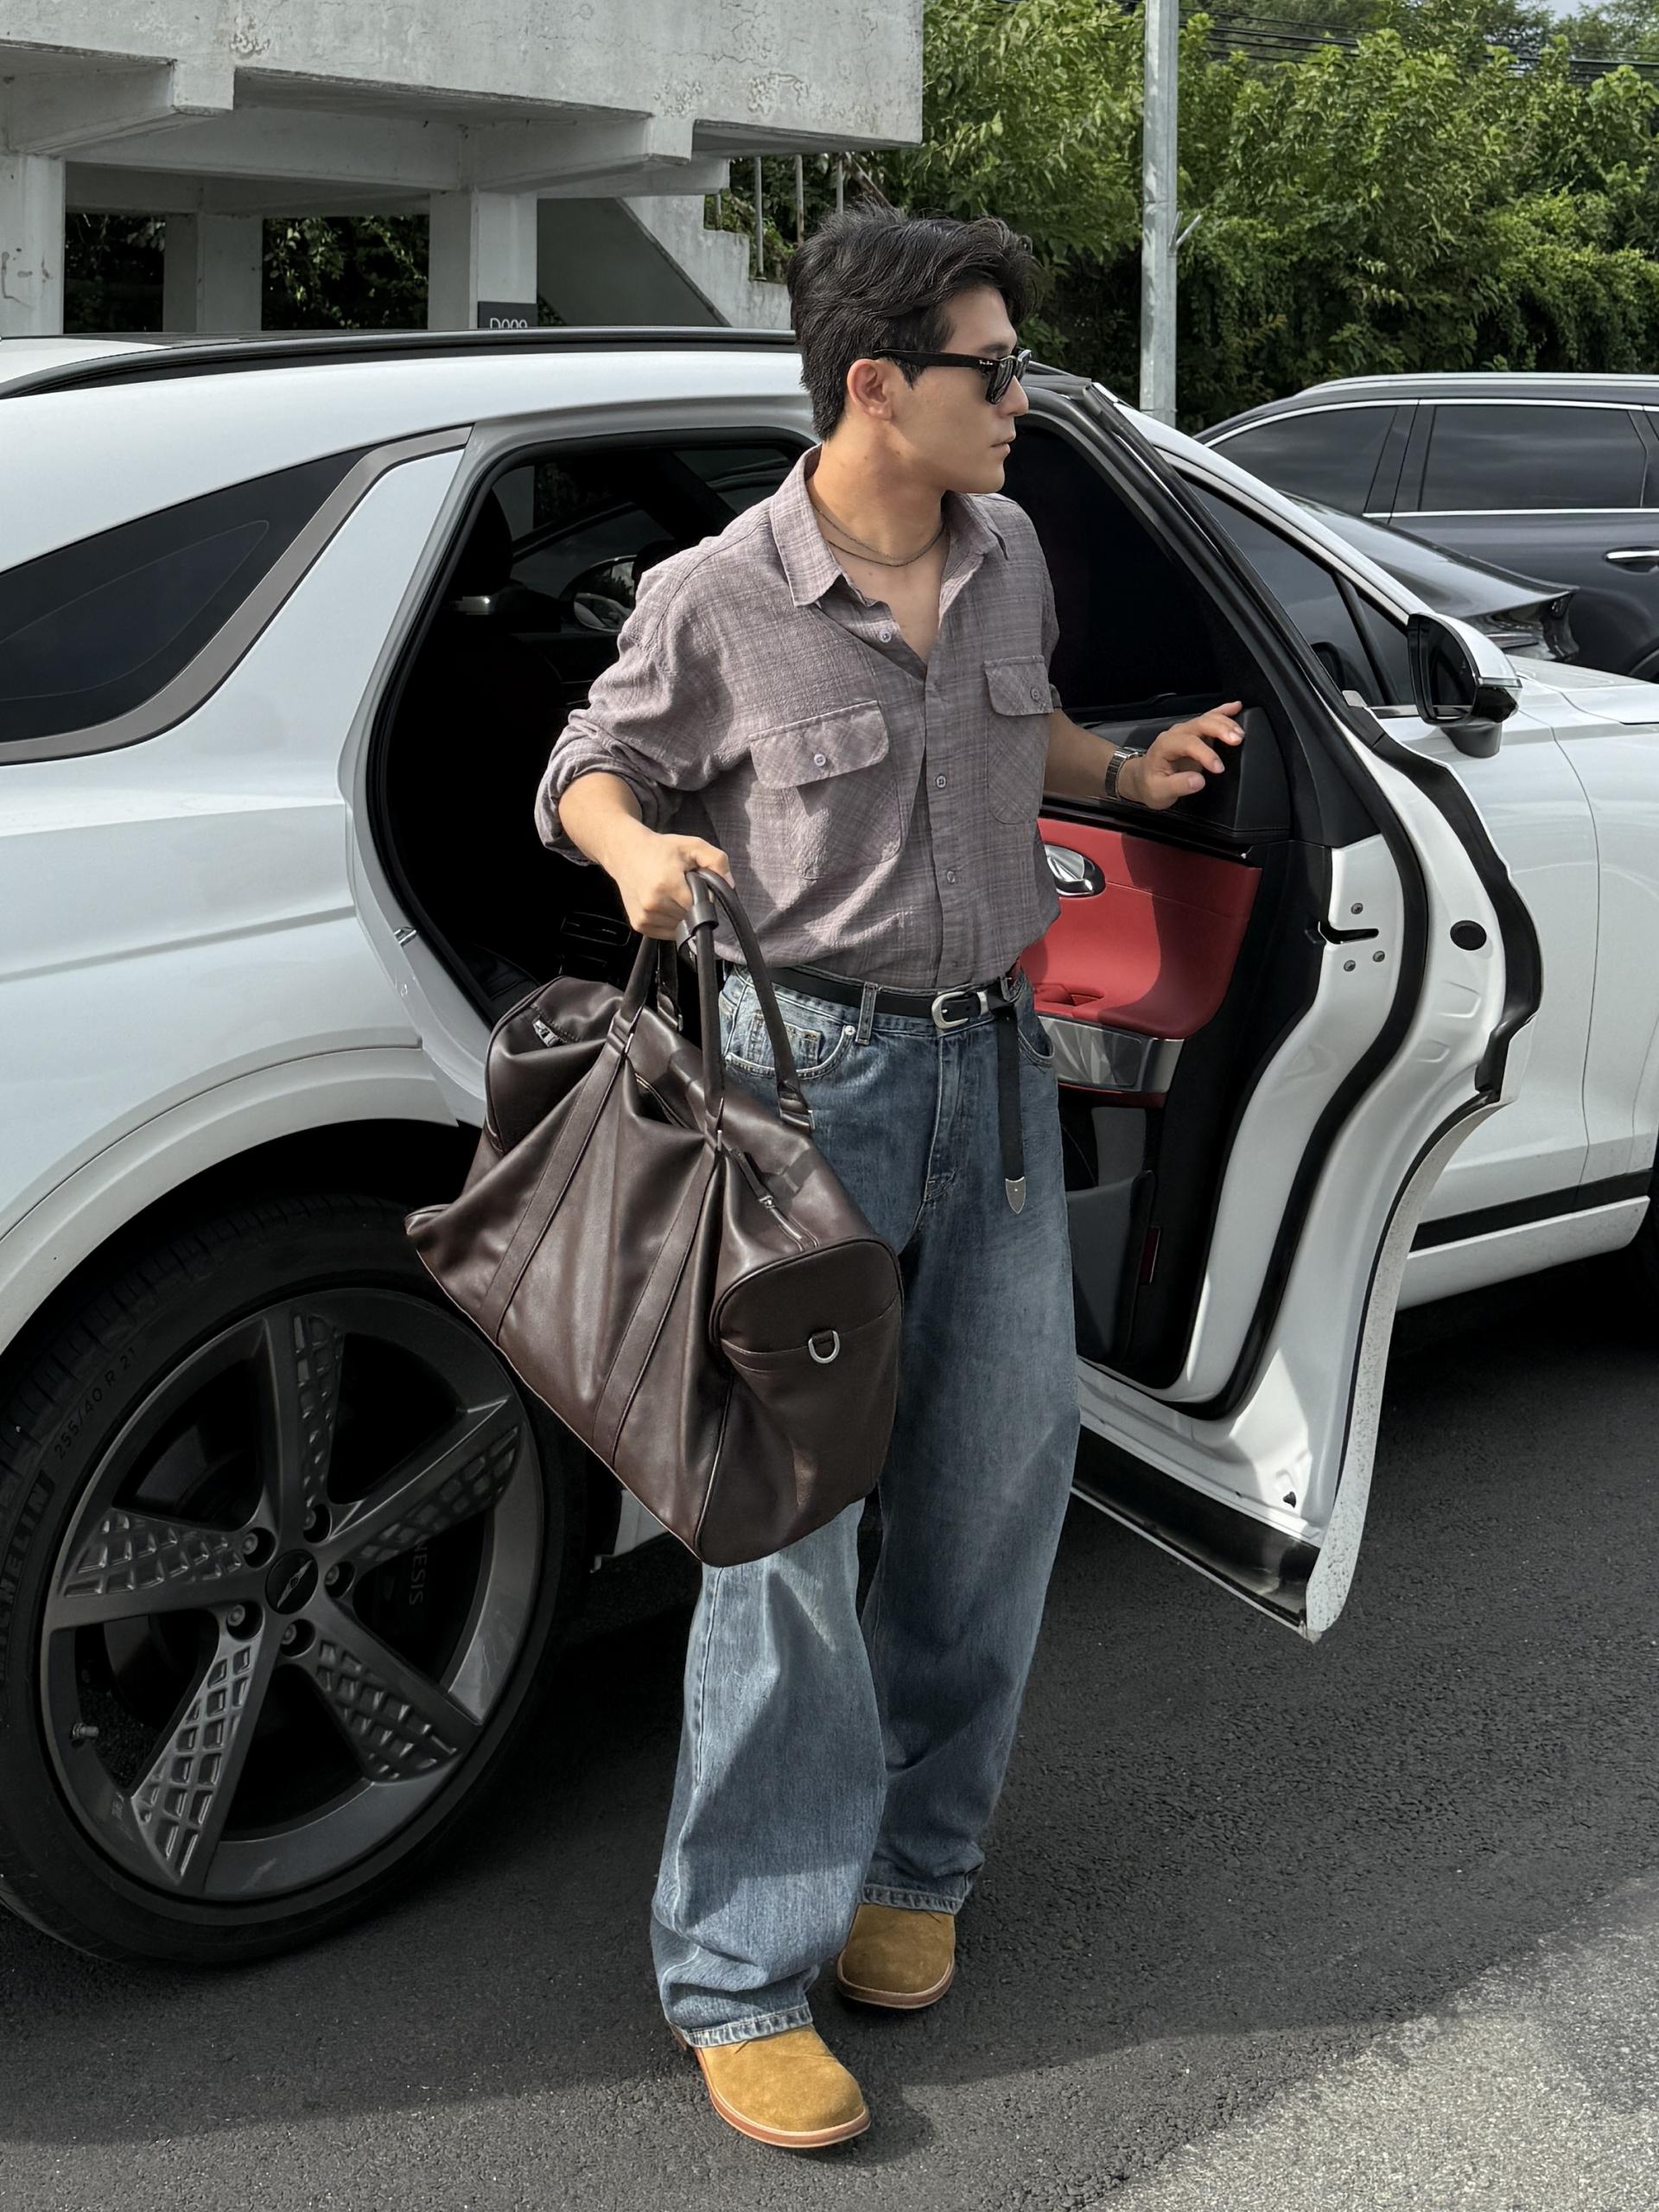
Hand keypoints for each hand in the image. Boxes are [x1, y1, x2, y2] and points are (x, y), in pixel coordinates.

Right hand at [608, 828, 735, 940]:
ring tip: (670, 893)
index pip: (700, 905)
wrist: (626, 853)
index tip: (695, 884)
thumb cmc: (660, 849)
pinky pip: (666, 933)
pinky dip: (671, 922)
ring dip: (681, 915)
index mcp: (667, 884)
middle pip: (689, 917)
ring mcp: (644, 916)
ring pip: (679, 927)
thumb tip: (729, 884)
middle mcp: (653, 903)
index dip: (703, 897)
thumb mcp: (693, 845)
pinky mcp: (639, 924)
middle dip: (691, 905)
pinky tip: (664, 904)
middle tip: (681, 886)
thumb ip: (717, 861)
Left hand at [1122, 700, 1244, 810]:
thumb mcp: (1159, 791)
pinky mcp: (1195, 733)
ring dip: (1226, 723)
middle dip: (1220, 729)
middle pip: (1200, 724)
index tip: (1218, 768)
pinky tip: (1236, 707)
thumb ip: (1178, 786)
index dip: (1205, 753)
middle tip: (1237, 740)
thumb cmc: (1150, 784)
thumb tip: (1199, 781)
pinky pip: (1209, 718)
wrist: (1142, 778)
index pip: (1188, 743)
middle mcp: (1176, 733)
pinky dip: (1223, 711)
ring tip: (1241, 733)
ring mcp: (1186, 731)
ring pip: (1207, 719)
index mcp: (1165, 745)